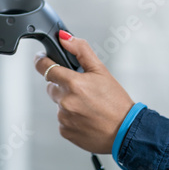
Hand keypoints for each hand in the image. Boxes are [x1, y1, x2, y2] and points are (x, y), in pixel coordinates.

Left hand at [34, 32, 133, 153]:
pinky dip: (70, 117)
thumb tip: (64, 38)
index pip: (44, 67)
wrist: (126, 131)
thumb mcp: (101, 70)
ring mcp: (64, 118)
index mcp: (73, 83)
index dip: (41, 61)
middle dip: (62, 84)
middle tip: (82, 89)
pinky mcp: (65, 131)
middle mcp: (66, 101)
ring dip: (68, 102)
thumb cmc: (116, 102)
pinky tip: (85, 117)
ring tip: (87, 105)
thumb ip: (81, 50)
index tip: (42, 58)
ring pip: (58, 103)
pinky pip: (62, 119)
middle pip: (51, 86)